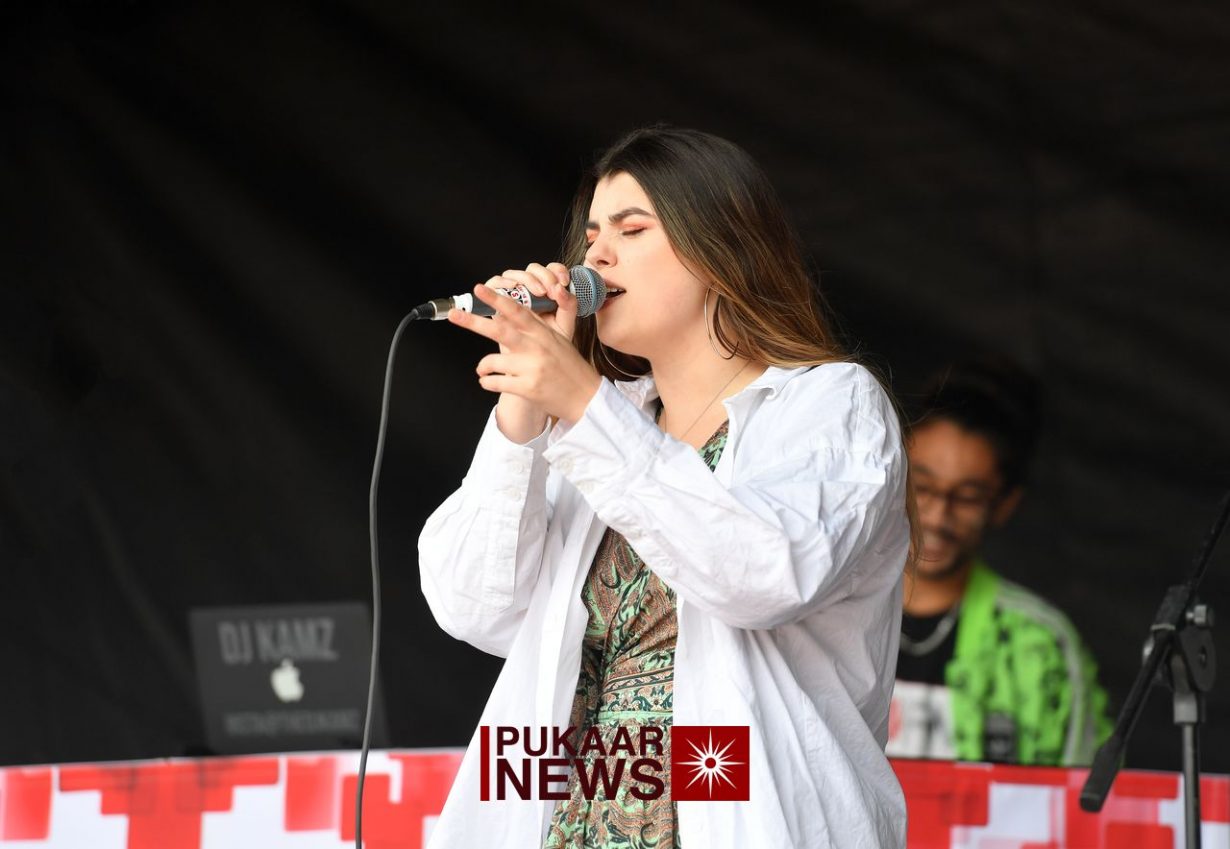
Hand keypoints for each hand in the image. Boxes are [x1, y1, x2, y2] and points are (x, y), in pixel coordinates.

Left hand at [448, 263, 601, 438]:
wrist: (585, 396)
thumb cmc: (569, 367)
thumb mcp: (557, 340)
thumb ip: (534, 326)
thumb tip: (507, 312)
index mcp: (542, 333)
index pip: (516, 311)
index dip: (496, 298)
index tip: (479, 289)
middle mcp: (536, 348)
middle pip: (499, 331)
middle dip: (473, 321)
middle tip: (454, 314)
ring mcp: (531, 368)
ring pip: (491, 361)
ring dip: (482, 367)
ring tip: (483, 370)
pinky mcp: (527, 388)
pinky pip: (494, 382)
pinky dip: (487, 382)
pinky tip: (490, 381)